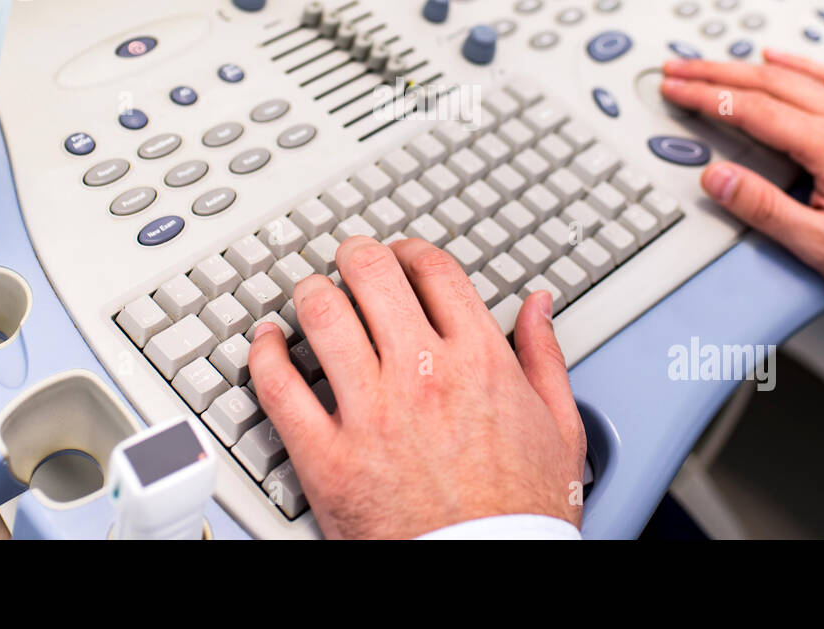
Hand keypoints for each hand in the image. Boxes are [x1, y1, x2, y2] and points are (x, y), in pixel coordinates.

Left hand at [247, 235, 586, 538]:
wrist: (486, 572)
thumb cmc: (523, 513)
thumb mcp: (560, 428)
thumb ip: (544, 356)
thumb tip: (537, 305)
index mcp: (479, 361)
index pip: (433, 270)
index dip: (411, 251)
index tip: (402, 256)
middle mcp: (422, 375)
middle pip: (371, 275)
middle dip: (356, 256)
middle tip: (349, 261)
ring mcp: (371, 414)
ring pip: (322, 316)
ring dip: (311, 294)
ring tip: (311, 296)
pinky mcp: (327, 457)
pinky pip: (279, 386)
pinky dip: (264, 353)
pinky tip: (266, 342)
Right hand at [660, 49, 823, 307]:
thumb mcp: (821, 246)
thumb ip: (764, 208)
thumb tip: (717, 178)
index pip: (753, 109)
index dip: (707, 97)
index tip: (675, 90)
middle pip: (768, 83)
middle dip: (715, 72)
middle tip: (677, 69)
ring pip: (796, 76)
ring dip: (748, 65)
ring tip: (713, 63)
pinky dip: (798, 64)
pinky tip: (782, 60)